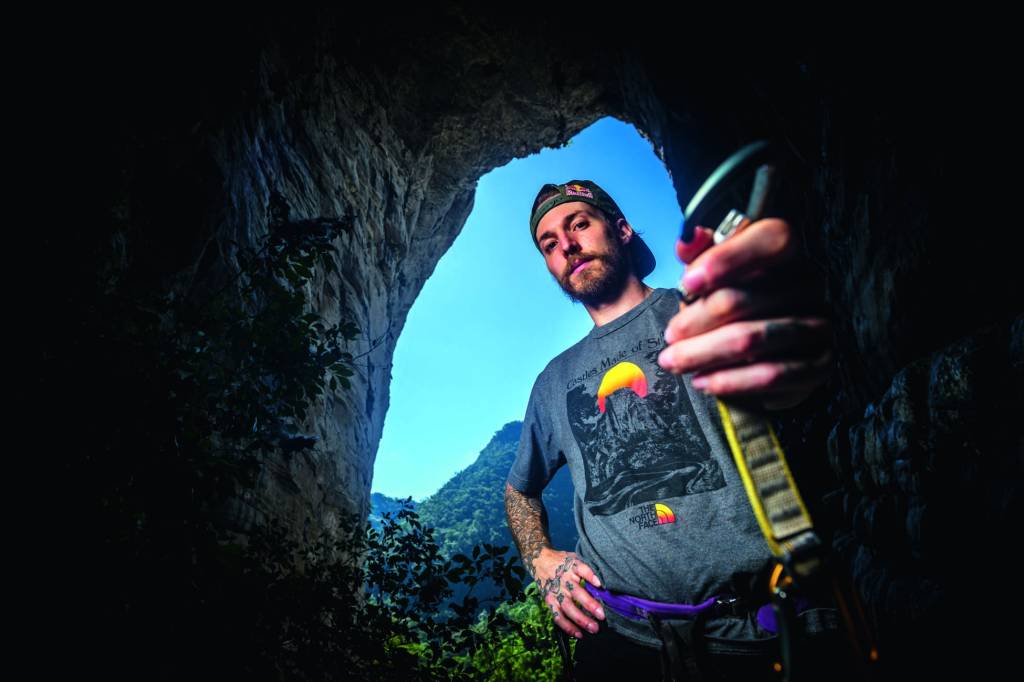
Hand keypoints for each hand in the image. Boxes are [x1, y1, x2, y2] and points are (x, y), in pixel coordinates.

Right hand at [534, 548, 605, 638]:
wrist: (540, 561)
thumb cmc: (563, 561)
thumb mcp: (574, 557)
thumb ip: (587, 567)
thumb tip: (606, 581)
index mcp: (571, 566)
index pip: (582, 569)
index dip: (591, 576)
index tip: (601, 585)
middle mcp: (563, 580)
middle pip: (577, 593)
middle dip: (590, 605)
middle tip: (602, 616)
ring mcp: (555, 592)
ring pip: (568, 608)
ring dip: (581, 620)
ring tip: (594, 628)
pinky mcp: (549, 601)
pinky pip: (558, 616)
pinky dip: (568, 627)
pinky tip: (579, 634)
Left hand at [657, 218, 833, 409]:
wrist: (760, 357)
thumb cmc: (727, 306)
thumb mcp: (711, 276)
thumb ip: (700, 255)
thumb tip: (687, 238)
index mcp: (785, 252)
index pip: (772, 239)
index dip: (728, 258)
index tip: (688, 283)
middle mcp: (810, 283)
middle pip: (746, 298)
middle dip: (696, 320)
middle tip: (669, 335)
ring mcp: (818, 323)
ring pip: (752, 339)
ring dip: (704, 353)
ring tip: (673, 362)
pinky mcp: (819, 363)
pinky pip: (772, 374)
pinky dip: (731, 380)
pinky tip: (702, 381)